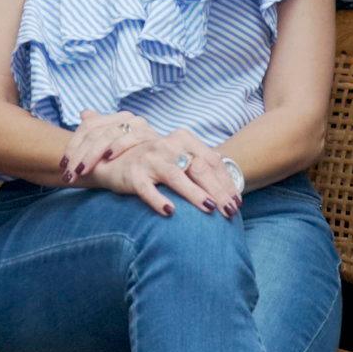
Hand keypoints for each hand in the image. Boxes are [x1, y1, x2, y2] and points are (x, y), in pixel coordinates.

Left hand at [60, 109, 157, 181]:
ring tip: (82, 170)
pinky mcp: (151, 136)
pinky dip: (119, 146)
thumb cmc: (136, 159)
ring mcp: (140, 125)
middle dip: (79, 155)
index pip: (88, 127)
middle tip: (69, 174)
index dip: (73, 146)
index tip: (63, 165)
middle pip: (95, 133)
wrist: (168, 163)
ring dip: (92, 155)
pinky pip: (132, 137)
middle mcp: (128, 118)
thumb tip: (84, 112)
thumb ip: (98, 129)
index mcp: (117, 117)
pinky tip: (108, 158)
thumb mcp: (113, 146)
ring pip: (108, 135)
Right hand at [89, 129, 240, 218]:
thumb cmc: (155, 162)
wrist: (115, 159)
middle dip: (217, 191)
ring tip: (209, 208)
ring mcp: (150, 159)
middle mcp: (168, 146)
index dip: (226, 182)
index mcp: (183, 140)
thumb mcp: (179, 157)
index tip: (237, 202)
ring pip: (176, 176)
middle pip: (198, 168)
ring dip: (194, 193)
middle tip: (230, 211)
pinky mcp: (133, 175)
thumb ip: (201, 166)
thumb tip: (230, 189)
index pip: (212, 161)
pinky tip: (169, 211)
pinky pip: (146, 189)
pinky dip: (158, 199)